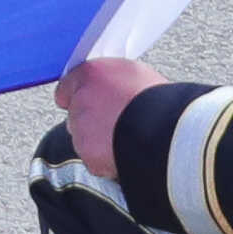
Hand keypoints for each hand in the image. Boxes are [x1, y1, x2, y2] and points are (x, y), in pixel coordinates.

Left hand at [58, 52, 150, 178]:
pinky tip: (125, 152)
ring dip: (97, 140)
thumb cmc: (157, 100)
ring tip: (126, 138)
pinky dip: (105, 159)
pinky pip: (94, 159)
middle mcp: (79, 100)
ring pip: (83, 137)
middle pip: (76, 113)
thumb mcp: (136, 74)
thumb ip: (113, 80)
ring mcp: (81, 129)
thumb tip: (111, 87)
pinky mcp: (87, 154)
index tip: (83, 102)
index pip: (68, 86)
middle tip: (116, 122)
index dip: (76, 95)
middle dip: (91, 119)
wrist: (164, 131)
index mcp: (90, 74)